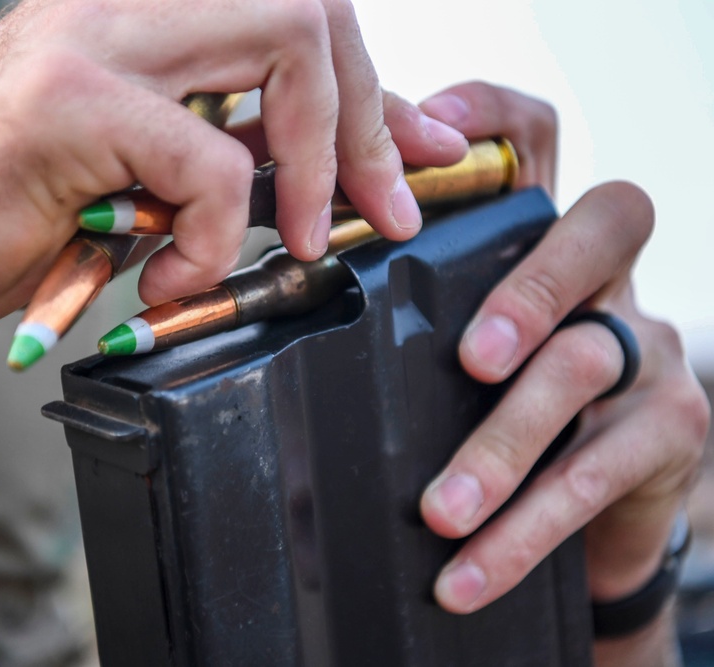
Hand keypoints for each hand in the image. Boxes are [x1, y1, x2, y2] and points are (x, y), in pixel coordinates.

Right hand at [0, 0, 468, 347]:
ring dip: (318, 162)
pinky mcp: (68, 101)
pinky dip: (219, 234)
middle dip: (371, 118)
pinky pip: (209, 160)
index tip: (422, 154)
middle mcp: (119, 0)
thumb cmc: (2, 218)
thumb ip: (228, 152)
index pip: (295, 11)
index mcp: (139, 11)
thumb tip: (333, 169)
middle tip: (383, 206)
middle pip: (309, 7)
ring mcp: (92, 36)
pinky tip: (178, 275)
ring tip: (301, 239)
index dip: (379, 87)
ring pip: (283, 43)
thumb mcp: (140, 177)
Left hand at [416, 83, 708, 624]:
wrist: (601, 507)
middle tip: (471, 357)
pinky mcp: (668, 429)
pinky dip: (521, 532)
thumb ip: (419, 313)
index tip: (432, 124)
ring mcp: (647, 348)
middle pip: (600, 227)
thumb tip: (300, 304)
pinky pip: (592, 474)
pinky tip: (465, 575)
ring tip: (440, 510)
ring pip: (585, 366)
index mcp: (543, 244)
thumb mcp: (466, 345)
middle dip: (533, 282)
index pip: (539, 144)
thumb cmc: (507, 405)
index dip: (494, 116)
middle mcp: (609, 278)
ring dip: (501, 446)